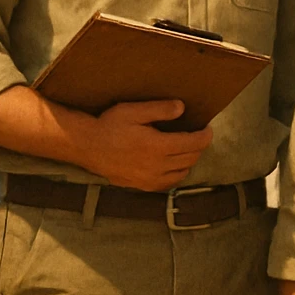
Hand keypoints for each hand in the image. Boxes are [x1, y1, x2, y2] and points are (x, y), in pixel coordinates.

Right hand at [84, 100, 212, 190]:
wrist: (87, 147)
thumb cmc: (109, 125)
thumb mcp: (133, 111)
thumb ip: (159, 109)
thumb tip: (182, 108)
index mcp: (158, 146)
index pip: (193, 143)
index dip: (205, 136)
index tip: (207, 128)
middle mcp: (157, 166)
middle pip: (191, 158)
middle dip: (199, 146)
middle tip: (198, 135)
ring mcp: (150, 179)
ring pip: (183, 172)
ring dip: (189, 160)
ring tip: (186, 148)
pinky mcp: (143, 185)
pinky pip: (169, 183)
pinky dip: (177, 173)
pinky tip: (173, 164)